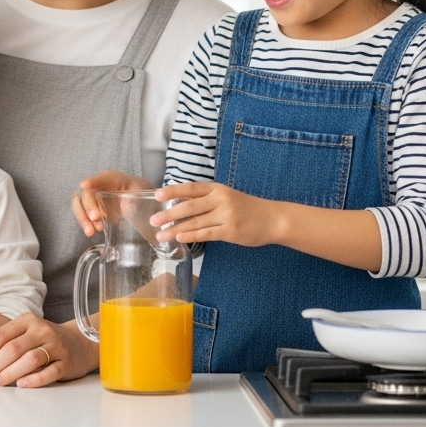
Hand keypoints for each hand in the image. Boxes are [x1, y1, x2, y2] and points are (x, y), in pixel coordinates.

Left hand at [0, 315, 96, 387]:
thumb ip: (6, 343)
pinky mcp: (66, 362)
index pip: (0, 335)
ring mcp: (55, 345)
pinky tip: (21, 385)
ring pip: (30, 359)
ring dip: (10, 372)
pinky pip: (49, 371)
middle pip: (13, 348)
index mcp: (27, 320)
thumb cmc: (45, 340)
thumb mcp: (26, 333)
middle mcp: (41, 330)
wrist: (80, 342)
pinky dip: (34, 379)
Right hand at [71, 171, 154, 236]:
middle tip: (94, 217)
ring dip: (83, 218)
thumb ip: (133, 198)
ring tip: (90, 231)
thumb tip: (126, 207)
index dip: (91, 181)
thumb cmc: (135, 190)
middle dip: (88, 206)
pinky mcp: (91, 212)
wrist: (135, 200)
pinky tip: (91, 232)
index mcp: (109, 178)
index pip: (99, 179)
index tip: (84, 186)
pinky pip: (84, 217)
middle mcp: (96, 187)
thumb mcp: (138, 191)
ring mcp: (92, 200)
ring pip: (79, 206)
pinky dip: (85, 224)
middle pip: (86, 195)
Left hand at [153, 182, 281, 246]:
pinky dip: (191, 236)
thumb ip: (206, 200)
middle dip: (169, 213)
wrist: (272, 218)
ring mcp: (226, 215)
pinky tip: (179, 238)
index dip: (173, 191)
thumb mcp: (226, 197)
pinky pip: (206, 233)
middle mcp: (220, 199)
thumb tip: (179, 205)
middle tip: (153, 220)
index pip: (191, 188)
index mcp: (217, 189)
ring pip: (195, 222)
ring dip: (175, 229)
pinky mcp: (230, 231)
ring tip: (161, 235)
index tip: (157, 195)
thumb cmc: (246, 208)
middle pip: (189, 206)